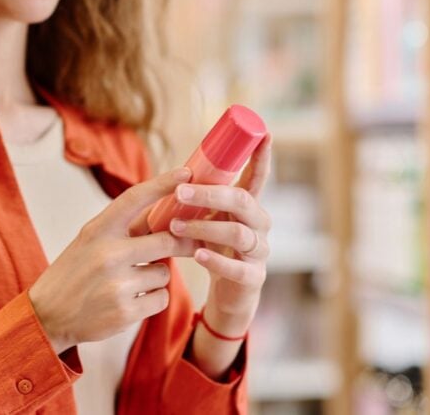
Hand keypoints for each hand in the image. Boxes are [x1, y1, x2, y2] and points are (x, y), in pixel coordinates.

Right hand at [28, 167, 197, 354]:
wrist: (47, 315)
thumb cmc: (75, 272)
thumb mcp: (90, 241)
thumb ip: (123, 228)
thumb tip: (166, 212)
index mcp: (97, 230)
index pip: (134, 198)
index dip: (163, 183)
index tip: (186, 173)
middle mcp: (107, 254)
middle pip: (166, 240)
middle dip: (181, 243)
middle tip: (189, 244)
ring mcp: (117, 284)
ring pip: (164, 273)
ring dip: (156, 277)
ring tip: (132, 282)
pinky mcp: (125, 312)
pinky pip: (161, 298)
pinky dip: (153, 299)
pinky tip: (131, 300)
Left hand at [169, 134, 272, 328]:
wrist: (226, 295)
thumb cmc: (213, 249)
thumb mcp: (203, 220)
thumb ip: (192, 202)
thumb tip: (164, 179)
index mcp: (246, 207)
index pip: (256, 178)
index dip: (262, 157)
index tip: (264, 133)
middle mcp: (258, 225)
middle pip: (244, 201)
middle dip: (212, 194)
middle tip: (181, 191)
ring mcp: (259, 252)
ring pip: (239, 233)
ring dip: (205, 226)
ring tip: (176, 227)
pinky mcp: (252, 278)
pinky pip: (238, 268)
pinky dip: (216, 260)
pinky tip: (198, 254)